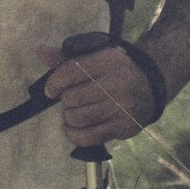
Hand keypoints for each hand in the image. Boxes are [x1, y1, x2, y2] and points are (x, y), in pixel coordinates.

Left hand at [35, 43, 155, 148]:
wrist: (149, 89)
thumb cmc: (114, 72)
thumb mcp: (96, 57)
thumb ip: (67, 58)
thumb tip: (40, 51)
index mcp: (108, 61)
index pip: (70, 71)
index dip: (54, 82)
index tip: (51, 89)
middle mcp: (117, 83)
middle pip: (72, 97)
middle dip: (65, 100)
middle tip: (71, 99)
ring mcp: (121, 107)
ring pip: (77, 118)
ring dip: (68, 117)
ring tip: (74, 112)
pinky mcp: (122, 127)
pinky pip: (88, 137)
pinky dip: (73, 134)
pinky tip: (72, 128)